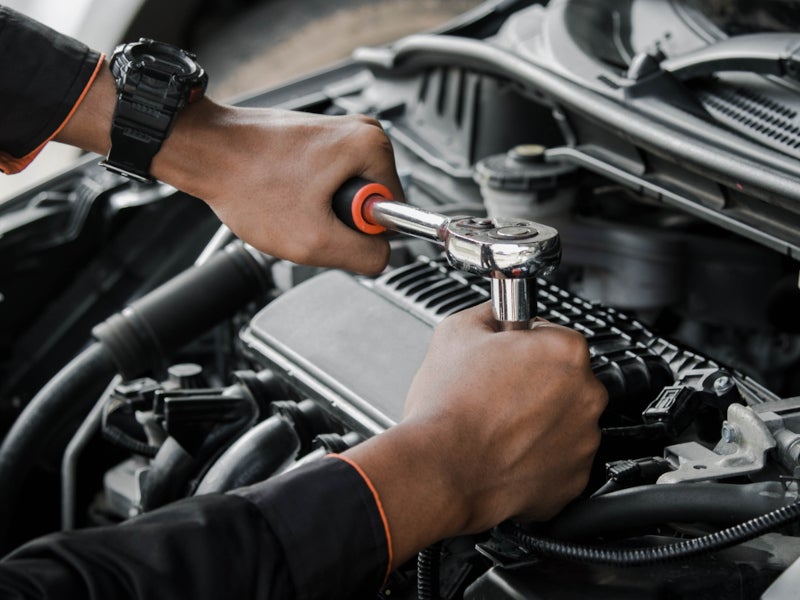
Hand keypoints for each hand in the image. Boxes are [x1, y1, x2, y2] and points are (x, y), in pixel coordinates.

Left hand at [56, 65, 402, 274]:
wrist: (206, 152)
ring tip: (290, 201)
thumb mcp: (314, 240)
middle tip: (304, 215)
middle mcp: (362, 132)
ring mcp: (340, 135)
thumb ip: (363, 256)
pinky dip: (308, 198)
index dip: (358, 232)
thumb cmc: (248, 181)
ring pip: (348, 199)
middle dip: (338, 222)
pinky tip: (284, 193)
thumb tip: (383, 258)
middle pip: (370, 206)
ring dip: (321, 212)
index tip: (324, 220)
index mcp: (372, 147)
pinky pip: (330, 187)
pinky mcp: (320, 142)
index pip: (394, 214)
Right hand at [344, 302, 606, 567]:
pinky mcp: (574, 480)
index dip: (525, 344)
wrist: (440, 470)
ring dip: (539, 420)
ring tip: (497, 424)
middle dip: (536, 382)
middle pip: (565, 379)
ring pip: (564, 420)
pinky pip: (560, 459)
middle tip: (496, 391)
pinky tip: (506, 450)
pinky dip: (539, 456)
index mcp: (565, 351)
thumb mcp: (456, 332)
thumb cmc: (448, 408)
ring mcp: (584, 441)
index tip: (507, 356)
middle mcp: (587, 396)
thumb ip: (490, 312)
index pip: (554, 335)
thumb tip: (497, 312)